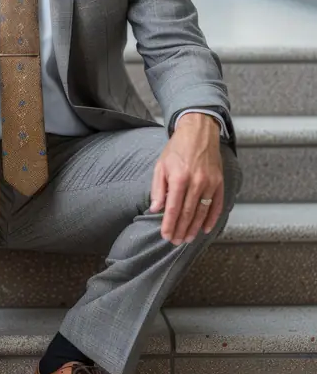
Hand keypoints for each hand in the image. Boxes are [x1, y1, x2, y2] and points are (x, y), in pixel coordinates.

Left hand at [149, 113, 223, 244]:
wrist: (199, 131)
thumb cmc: (177, 148)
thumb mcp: (161, 165)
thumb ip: (158, 189)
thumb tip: (155, 210)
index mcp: (179, 178)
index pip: (173, 208)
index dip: (169, 225)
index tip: (166, 236)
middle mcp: (196, 182)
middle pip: (188, 213)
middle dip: (181, 230)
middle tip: (176, 242)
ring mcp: (210, 183)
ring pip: (202, 212)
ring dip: (194, 228)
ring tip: (187, 239)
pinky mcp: (220, 182)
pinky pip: (217, 205)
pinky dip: (212, 219)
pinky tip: (205, 229)